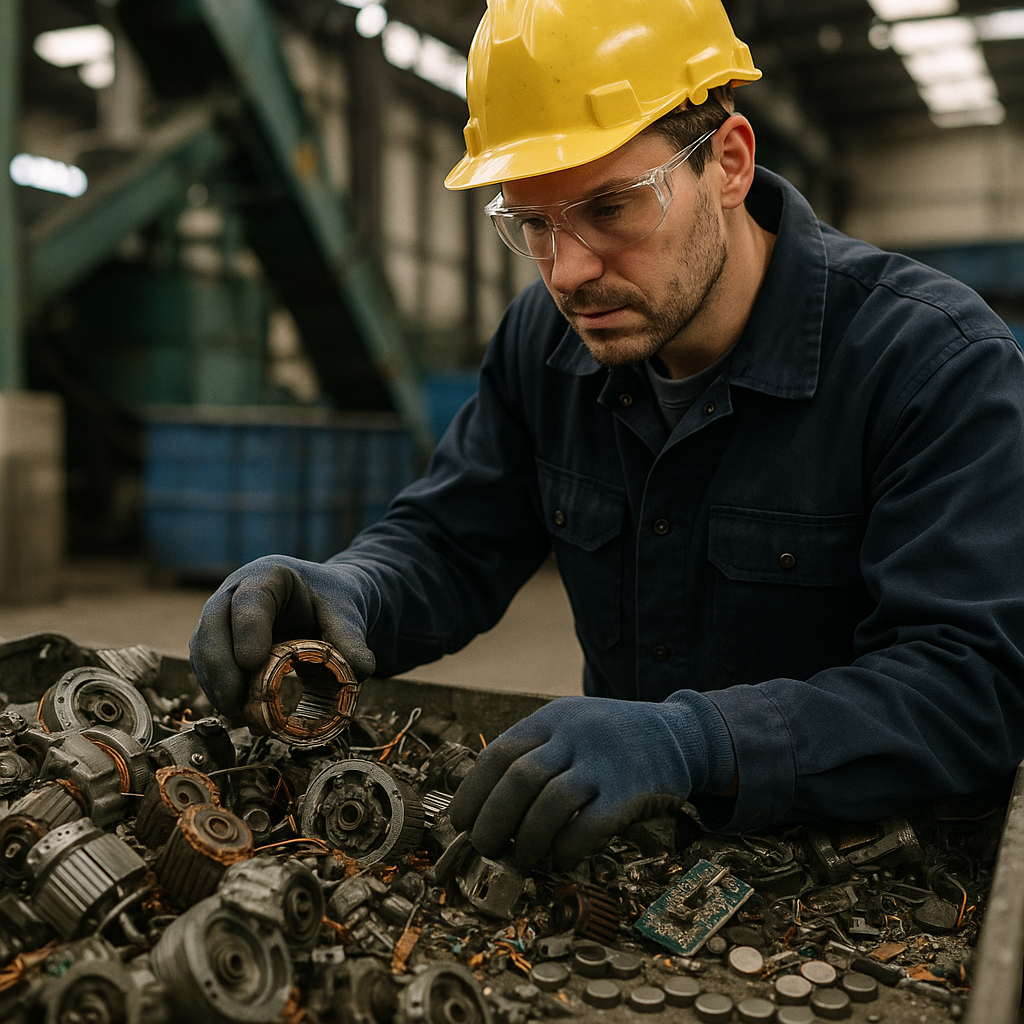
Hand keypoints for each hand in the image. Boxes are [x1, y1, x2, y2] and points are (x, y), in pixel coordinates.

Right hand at [189, 555, 376, 715]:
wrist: (321, 600)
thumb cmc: (330, 599)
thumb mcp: (345, 612)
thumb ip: (350, 638)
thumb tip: (360, 671)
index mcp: (268, 576)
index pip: (250, 600)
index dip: (247, 630)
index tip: (252, 662)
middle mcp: (235, 592)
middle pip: (213, 626)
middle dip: (221, 667)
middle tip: (236, 702)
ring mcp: (221, 616)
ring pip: (203, 649)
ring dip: (216, 685)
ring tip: (239, 715)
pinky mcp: (218, 642)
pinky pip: (207, 667)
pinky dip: (218, 691)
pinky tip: (237, 712)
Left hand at [447, 693, 733, 869]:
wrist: (680, 734)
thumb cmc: (612, 740)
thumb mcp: (570, 727)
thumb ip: (534, 753)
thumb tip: (484, 804)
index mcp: (552, 719)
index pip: (499, 752)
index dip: (473, 791)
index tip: (460, 822)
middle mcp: (575, 735)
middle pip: (519, 778)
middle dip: (494, 819)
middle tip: (485, 847)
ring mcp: (604, 761)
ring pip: (551, 802)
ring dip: (529, 838)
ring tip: (524, 857)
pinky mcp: (631, 790)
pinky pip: (591, 825)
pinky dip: (568, 847)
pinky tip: (561, 859)